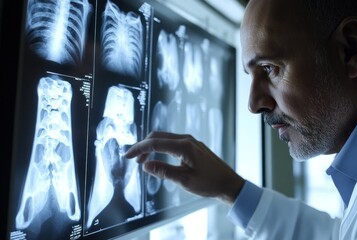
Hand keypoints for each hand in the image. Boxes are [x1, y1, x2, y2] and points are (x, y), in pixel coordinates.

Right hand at [124, 131, 244, 204]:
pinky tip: (157, 157)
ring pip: (165, 138)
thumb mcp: (184, 181)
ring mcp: (191, 141)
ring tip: (143, 161)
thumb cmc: (209, 183)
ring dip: (151, 146)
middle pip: (158, 136)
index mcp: (184, 147)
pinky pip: (172, 141)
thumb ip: (163, 171)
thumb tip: (145, 165)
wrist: (228, 183)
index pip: (155, 143)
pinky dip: (161, 147)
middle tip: (132, 159)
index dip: (138, 149)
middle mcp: (187, 140)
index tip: (127, 157)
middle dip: (143, 146)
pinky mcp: (193, 146)